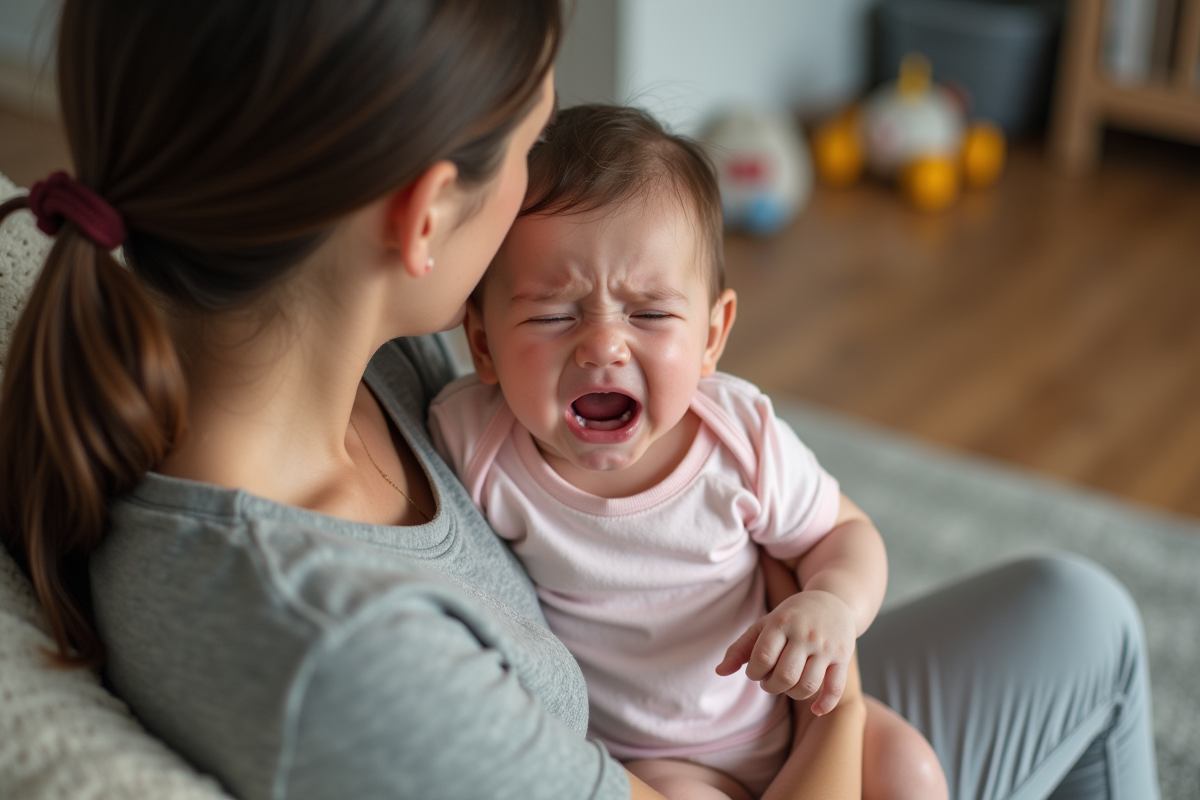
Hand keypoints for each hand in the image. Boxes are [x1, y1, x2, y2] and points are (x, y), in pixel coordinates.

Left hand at [715, 590, 856, 715]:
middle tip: (770, 680)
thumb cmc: (791, 617)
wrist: (833, 600)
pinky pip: (835, 688)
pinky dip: (825, 704)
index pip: (762, 658)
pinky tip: (815, 710)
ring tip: (788, 685)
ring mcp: (826, 646)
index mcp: (781, 623)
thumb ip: (740, 648)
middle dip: (771, 686)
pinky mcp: (843, 657)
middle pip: (785, 676)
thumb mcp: (765, 625)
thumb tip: (719, 672)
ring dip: (792, 694)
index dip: (754, 673)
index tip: (756, 672)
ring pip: (808, 685)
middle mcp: (805, 634)